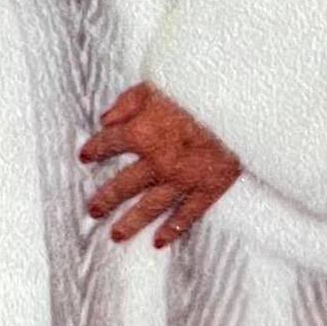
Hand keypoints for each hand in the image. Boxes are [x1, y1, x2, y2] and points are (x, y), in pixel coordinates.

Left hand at [80, 84, 240, 246]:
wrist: (241, 103)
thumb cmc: (197, 87)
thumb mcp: (155, 84)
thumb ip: (127, 103)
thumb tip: (106, 119)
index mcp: (141, 133)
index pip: (109, 144)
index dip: (95, 149)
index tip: (85, 156)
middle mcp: (157, 161)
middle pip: (123, 185)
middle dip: (106, 199)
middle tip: (93, 211)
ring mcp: (182, 179)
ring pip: (150, 207)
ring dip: (130, 222)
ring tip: (116, 235)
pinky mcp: (208, 189)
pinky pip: (186, 215)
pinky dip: (172, 230)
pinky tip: (159, 241)